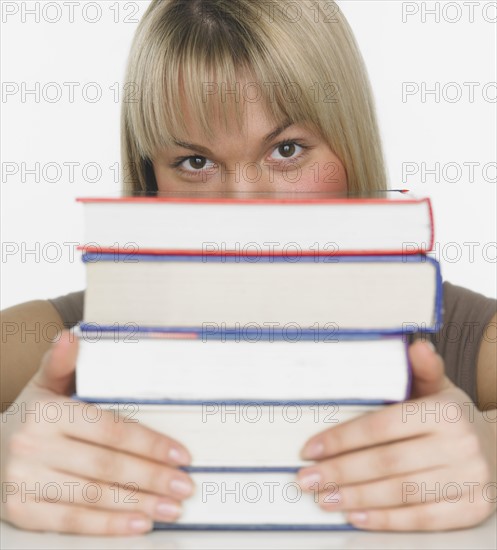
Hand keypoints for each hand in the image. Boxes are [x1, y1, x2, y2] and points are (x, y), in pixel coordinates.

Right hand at [1, 331, 193, 534]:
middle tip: (185, 484)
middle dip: (151, 477)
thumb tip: (72, 336)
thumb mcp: (44, 385)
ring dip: (138, 504)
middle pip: (106, 465)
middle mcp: (33, 446)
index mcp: (47, 411)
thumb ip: (63, 363)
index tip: (180, 454)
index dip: (149, 443)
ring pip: (92, 496)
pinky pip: (71, 521)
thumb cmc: (31, 416)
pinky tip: (139, 524)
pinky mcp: (20, 511)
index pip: (110, 429)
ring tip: (171, 507)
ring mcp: (24, 481)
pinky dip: (108, 525)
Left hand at [297, 340, 496, 530]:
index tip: (311, 449)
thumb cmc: (452, 416)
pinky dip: (386, 519)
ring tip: (324, 497)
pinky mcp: (472, 508)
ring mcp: (469, 479)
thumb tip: (416, 346)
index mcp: (445, 410)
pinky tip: (356, 515)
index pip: (382, 426)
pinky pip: (422, 518)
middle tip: (307, 479)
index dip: (343, 439)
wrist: (496, 448)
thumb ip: (421, 369)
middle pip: (387, 463)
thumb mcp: (438, 387)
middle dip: (341, 472)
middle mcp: (460, 444)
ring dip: (356, 498)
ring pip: (401, 493)